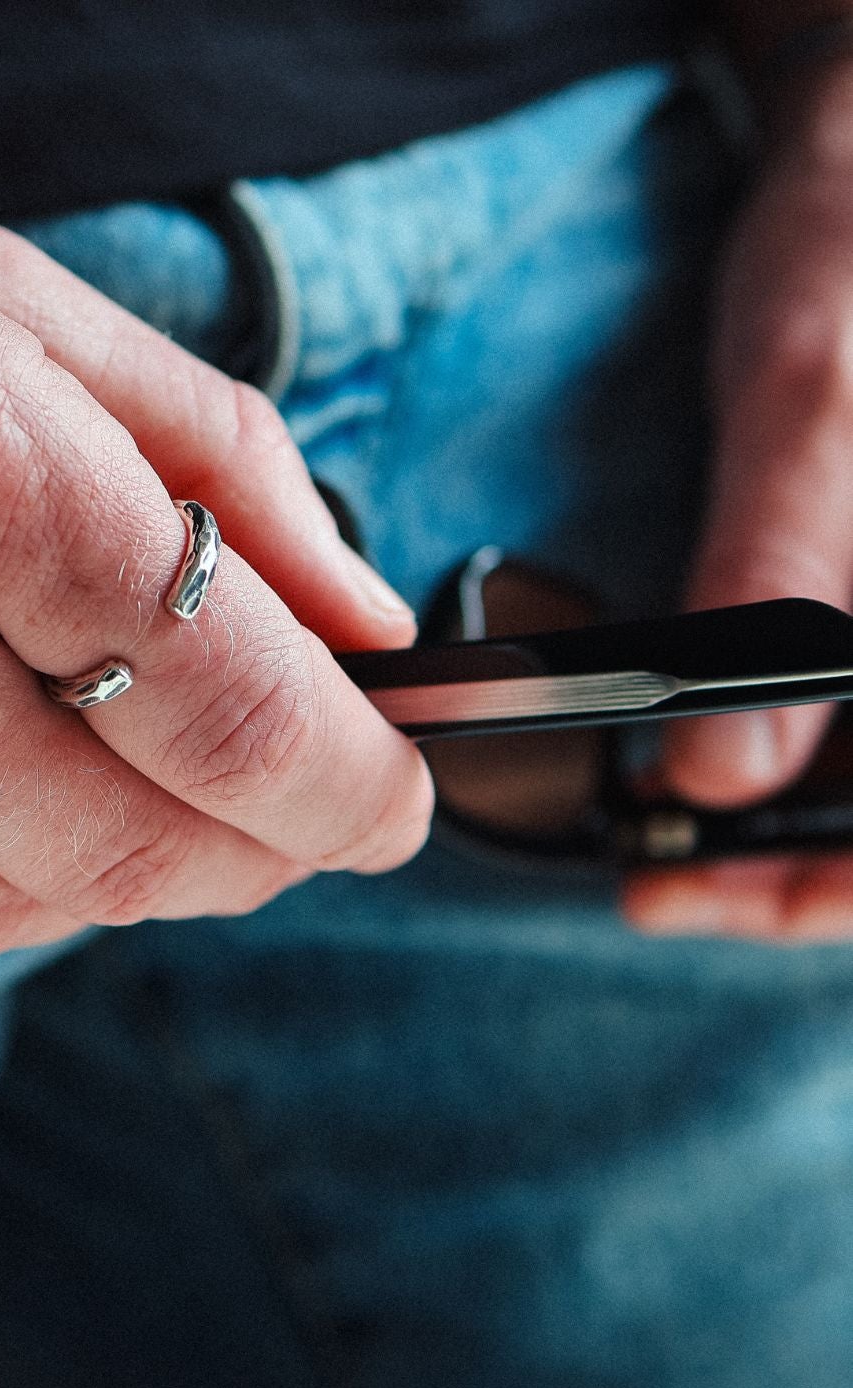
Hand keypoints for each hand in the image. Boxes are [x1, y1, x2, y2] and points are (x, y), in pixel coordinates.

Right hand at [0, 13, 430, 959]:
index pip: (235, 715)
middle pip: (144, 854)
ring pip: (17, 914)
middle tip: (304, 803)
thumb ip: (211, 465)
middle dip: (264, 847)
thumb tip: (357, 620)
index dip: (356, 785)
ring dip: (128, 866)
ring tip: (146, 779)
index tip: (396, 794)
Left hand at [626, 60, 852, 941]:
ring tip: (663, 846)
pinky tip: (710, 777)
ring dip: (798, 834)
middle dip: (805, 874)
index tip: (703, 891)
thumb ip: (782, 570)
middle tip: (655, 884)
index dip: (839, 883)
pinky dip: (806, 768)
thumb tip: (716, 778)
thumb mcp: (816, 394)